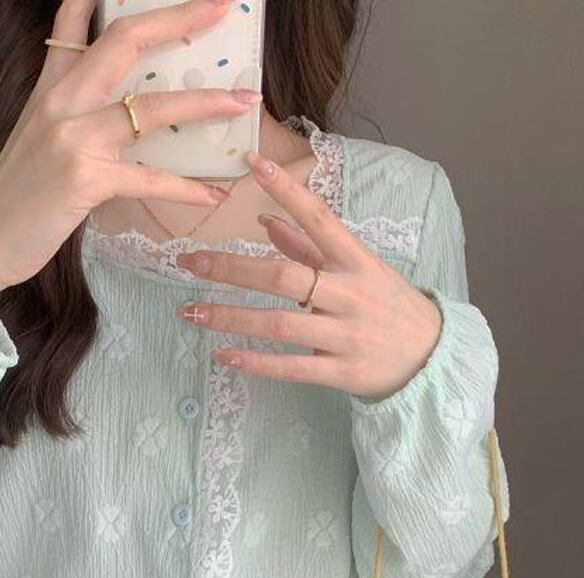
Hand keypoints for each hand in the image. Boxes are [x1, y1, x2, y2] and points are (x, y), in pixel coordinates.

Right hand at [0, 0, 262, 297]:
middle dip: (178, 19)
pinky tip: (211, 196)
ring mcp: (73, 139)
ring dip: (205, 103)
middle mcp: (60, 103)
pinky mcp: (85, 181)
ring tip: (242, 102)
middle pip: (125, 41)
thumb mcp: (36, 143)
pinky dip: (186, 190)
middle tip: (220, 8)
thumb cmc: (13, 200)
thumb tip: (119, 117)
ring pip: (151, 108)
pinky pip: (149, 179)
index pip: (74, 22)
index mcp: (48, 90)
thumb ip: (70, 118)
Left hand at [174, 151, 444, 401]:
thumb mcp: (357, 268)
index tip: (251, 164)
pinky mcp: (340, 371)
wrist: (430, 356)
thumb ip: (309, 245)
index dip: (286, 189)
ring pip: (278, 323)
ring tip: (191, 312)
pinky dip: (254, 362)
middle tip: (188, 261)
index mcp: (355, 260)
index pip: (317, 217)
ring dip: (229, 317)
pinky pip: (290, 367)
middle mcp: (349, 294)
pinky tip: (222, 355)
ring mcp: (344, 334)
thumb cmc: (385, 304)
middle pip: (282, 275)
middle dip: (231, 267)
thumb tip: (264, 219)